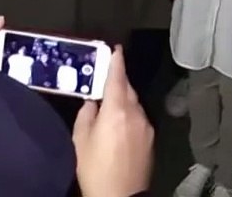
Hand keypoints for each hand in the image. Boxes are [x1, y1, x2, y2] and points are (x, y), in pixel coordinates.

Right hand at [72, 47, 153, 196]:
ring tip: (109, 106)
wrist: (120, 196)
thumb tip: (92, 103)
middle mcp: (136, 114)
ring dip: (124, 100)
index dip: (116, 61)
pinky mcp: (151, 140)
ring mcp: (146, 127)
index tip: (116, 48)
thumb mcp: (80, 139)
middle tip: (105, 78)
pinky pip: (139, 119)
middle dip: (118, 82)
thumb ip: (86, 114)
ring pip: (134, 105)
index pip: (118, 78)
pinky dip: (129, 116)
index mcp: (116, 110)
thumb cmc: (95, 168)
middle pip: (128, 89)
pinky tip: (119, 126)